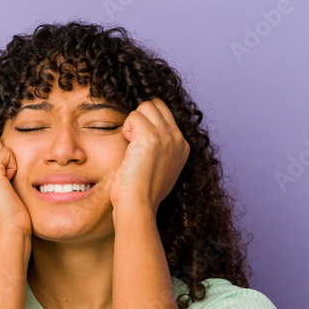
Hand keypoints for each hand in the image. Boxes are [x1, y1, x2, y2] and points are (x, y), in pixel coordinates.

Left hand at [108, 97, 189, 218]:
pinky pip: (134, 116)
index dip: (147, 123)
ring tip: (131, 144)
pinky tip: (128, 145)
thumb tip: (147, 135)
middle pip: (156, 105)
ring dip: (133, 122)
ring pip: (145, 106)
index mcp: (182, 146)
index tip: (139, 145)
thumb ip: (161, 150)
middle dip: (140, 117)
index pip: (165, 113)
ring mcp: (166, 136)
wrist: (138, 204)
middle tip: (133, 140)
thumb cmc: (142, 193)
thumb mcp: (161, 169)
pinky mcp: (151, 137)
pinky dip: (126, 128)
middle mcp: (178, 138)